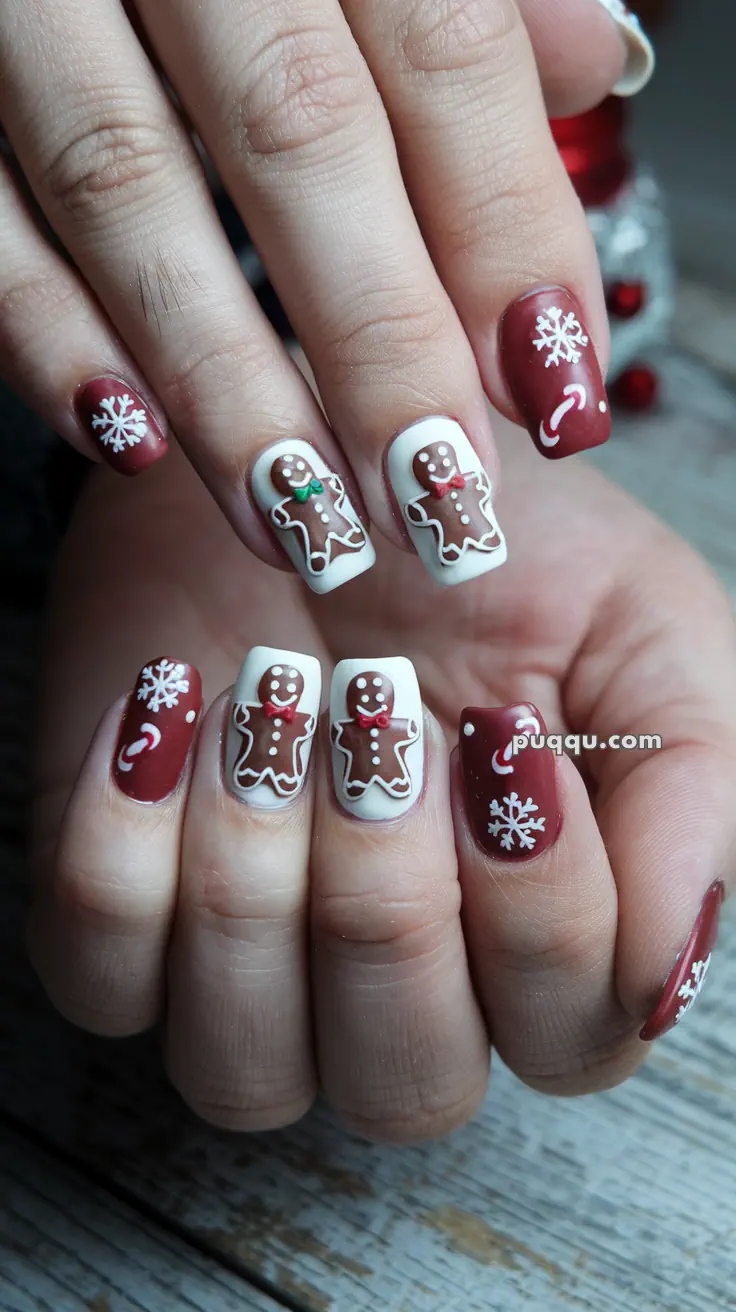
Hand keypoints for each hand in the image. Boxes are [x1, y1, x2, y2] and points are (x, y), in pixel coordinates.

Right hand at [0, 0, 651, 594]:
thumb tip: (592, 64)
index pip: (443, 53)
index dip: (505, 231)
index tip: (552, 391)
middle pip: (300, 136)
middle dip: (381, 343)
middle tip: (441, 500)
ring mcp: (33, 0)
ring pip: (127, 186)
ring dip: (225, 381)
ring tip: (306, 520)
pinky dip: (47, 331)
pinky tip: (131, 440)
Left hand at [29, 414, 735, 1141]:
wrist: (320, 452)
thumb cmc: (493, 548)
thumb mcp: (643, 631)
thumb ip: (689, 795)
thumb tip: (665, 978)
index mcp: (540, 936)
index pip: (570, 1037)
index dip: (543, 911)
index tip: (502, 729)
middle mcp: (397, 983)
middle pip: (406, 1082)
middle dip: (388, 900)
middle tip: (375, 715)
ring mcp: (249, 965)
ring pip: (244, 1067)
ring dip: (255, 879)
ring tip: (269, 700)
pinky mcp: (119, 911)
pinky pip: (100, 979)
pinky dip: (122, 847)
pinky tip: (168, 704)